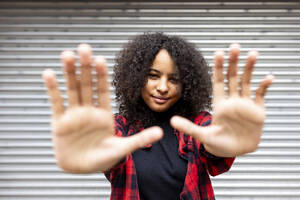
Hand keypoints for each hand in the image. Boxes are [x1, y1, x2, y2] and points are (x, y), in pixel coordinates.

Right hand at [43, 44, 161, 172]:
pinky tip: (48, 73)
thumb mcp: (123, 149)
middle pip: (87, 85)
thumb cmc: (103, 159)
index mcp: (104, 114)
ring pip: (72, 90)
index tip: (102, 59)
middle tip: (84, 48)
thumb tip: (161, 132)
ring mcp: (74, 115)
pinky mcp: (60, 123)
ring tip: (67, 54)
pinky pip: (56, 103)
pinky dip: (52, 89)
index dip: (102, 75)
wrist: (82, 170)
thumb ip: (140, 139)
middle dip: (86, 67)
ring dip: (69, 72)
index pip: (103, 90)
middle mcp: (89, 110)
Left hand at [171, 44, 273, 156]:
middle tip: (234, 46)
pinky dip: (264, 86)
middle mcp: (232, 101)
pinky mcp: (257, 111)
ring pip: (247, 82)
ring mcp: (245, 104)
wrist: (235, 152)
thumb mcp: (203, 135)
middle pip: (233, 77)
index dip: (218, 68)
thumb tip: (172, 121)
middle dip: (233, 62)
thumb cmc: (218, 144)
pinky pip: (261, 95)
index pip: (218, 81)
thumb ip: (189, 127)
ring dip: (250, 68)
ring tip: (253, 54)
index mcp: (219, 104)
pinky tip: (269, 77)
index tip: (218, 52)